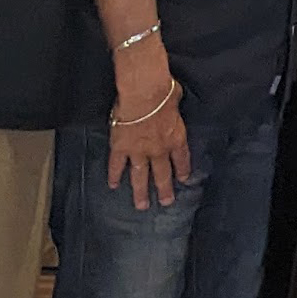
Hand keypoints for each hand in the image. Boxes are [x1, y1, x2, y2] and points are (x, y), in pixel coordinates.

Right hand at [108, 74, 190, 207]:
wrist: (145, 94)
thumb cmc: (164, 92)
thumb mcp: (176, 98)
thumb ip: (174, 103)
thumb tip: (174, 96)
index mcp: (176, 138)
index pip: (182, 159)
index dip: (183, 170)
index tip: (183, 180)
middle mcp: (159, 150)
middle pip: (163, 174)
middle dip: (164, 190)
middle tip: (165, 203)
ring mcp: (139, 151)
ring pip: (140, 176)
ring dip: (141, 191)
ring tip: (141, 206)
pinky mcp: (121, 148)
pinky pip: (117, 165)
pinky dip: (114, 175)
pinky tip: (113, 185)